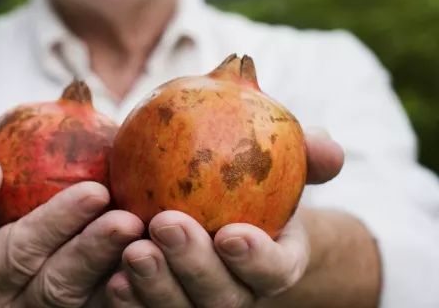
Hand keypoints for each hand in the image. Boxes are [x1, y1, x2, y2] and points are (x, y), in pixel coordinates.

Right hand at [0, 154, 143, 307]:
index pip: (17, 253)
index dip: (57, 223)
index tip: (96, 191)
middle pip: (59, 288)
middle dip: (95, 253)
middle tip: (131, 220)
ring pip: (88, 307)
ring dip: (123, 277)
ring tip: (151, 241)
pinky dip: (135, 292)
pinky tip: (160, 262)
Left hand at [105, 128, 344, 306]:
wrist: (215, 206)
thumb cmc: (250, 181)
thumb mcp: (280, 160)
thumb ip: (304, 153)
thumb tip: (329, 148)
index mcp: (274, 263)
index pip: (276, 270)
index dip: (258, 260)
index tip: (232, 234)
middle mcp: (238, 292)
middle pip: (222, 297)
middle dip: (194, 265)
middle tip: (166, 224)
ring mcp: (198, 304)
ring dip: (157, 285)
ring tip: (133, 250)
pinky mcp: (162, 305)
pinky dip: (130, 299)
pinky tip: (112, 276)